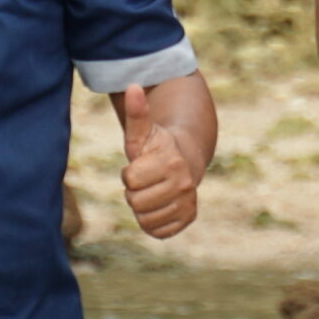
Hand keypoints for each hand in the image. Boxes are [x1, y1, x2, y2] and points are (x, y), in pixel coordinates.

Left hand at [120, 84, 200, 239]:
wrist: (184, 161)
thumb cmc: (156, 147)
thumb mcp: (143, 131)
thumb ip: (136, 113)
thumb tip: (132, 87)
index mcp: (172, 162)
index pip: (131, 180)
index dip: (130, 173)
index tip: (141, 165)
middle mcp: (184, 184)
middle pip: (135, 201)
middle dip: (135, 191)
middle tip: (146, 179)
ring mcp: (188, 203)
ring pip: (144, 218)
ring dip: (142, 207)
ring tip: (152, 191)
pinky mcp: (188, 218)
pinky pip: (156, 232)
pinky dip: (153, 222)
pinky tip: (159, 206)